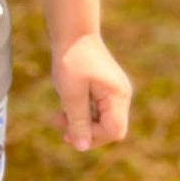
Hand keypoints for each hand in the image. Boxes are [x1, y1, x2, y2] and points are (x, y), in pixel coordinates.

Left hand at [51, 33, 130, 150]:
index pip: (114, 131)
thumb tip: (82, 147)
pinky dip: (82, 113)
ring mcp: (114, 93)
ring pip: (102, 121)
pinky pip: (97, 111)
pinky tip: (66, 107)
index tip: (69, 131)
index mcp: (117, 96)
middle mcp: (121, 96)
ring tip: (58, 116)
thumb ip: (78, 121)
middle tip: (60, 126)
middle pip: (110, 129)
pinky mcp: (106, 90)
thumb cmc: (72, 59)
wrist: (73, 33)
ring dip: (81, 123)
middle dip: (85, 132)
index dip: (93, 137)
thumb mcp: (71, 93)